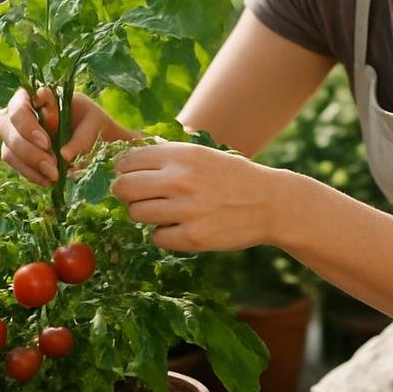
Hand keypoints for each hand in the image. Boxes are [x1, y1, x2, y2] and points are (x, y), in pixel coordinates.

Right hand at [0, 87, 120, 186]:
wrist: (93, 137)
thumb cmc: (91, 121)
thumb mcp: (95, 122)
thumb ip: (83, 136)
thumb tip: (64, 155)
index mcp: (34, 95)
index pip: (19, 107)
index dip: (28, 126)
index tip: (47, 143)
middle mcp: (18, 112)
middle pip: (7, 128)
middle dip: (28, 151)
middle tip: (52, 167)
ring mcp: (13, 133)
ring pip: (8, 150)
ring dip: (30, 166)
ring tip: (54, 177)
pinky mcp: (16, 153)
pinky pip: (16, 165)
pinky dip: (32, 175)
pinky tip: (49, 181)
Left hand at [110, 142, 288, 252]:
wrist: (270, 203)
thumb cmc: (232, 176)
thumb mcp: (202, 154)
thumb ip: (167, 153)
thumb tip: (126, 157)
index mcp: (181, 155)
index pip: (127, 161)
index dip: (125, 170)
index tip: (133, 177)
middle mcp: (180, 180)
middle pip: (123, 188)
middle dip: (127, 193)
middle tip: (141, 197)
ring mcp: (186, 210)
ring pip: (136, 213)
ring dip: (146, 215)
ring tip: (166, 212)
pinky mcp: (193, 238)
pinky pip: (156, 237)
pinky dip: (165, 234)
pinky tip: (182, 226)